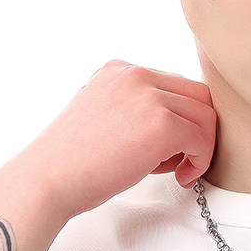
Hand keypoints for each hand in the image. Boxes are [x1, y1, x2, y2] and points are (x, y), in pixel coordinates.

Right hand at [22, 60, 215, 219]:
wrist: (45, 181)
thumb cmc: (71, 162)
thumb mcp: (105, 117)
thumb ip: (140, 112)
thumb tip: (183, 131)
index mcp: (120, 70)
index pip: (174, 85)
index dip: (181, 118)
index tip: (173, 146)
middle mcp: (136, 74)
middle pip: (198, 94)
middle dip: (198, 128)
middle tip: (186, 158)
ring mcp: (150, 96)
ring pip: (205, 115)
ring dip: (201, 146)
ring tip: (182, 170)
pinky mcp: (161, 123)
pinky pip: (202, 138)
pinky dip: (201, 160)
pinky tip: (182, 176)